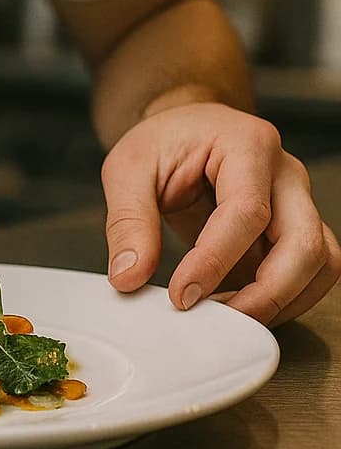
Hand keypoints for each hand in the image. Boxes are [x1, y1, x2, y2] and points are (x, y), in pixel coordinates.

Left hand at [102, 102, 340, 325]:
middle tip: (213, 318)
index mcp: (247, 144)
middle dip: (264, 293)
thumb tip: (129, 277)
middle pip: (304, 244)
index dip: (215, 261)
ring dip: (281, 301)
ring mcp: (298, 201)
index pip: (247, 212)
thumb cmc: (162, 142)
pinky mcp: (296, 229)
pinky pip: (311, 273)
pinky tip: (238, 306)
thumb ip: (128, 221)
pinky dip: (283, 299)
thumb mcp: (128, 168)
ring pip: (320, 263)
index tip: (181, 295)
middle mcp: (286, 172)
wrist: (184, 130)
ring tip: (226, 317)